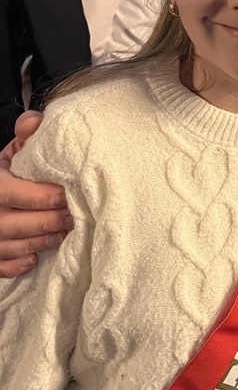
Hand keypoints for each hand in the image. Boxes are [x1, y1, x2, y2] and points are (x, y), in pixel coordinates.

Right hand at [0, 110, 72, 277]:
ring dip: (45, 241)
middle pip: (22, 224)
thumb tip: (37, 121)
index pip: (17, 195)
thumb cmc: (4, 173)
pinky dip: (20, 264)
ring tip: (68, 231)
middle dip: (54, 221)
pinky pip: (3, 268)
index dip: (46, 197)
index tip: (69, 194)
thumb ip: (25, 134)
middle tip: (78, 216)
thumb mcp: (11, 152)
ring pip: (17, 246)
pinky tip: (36, 256)